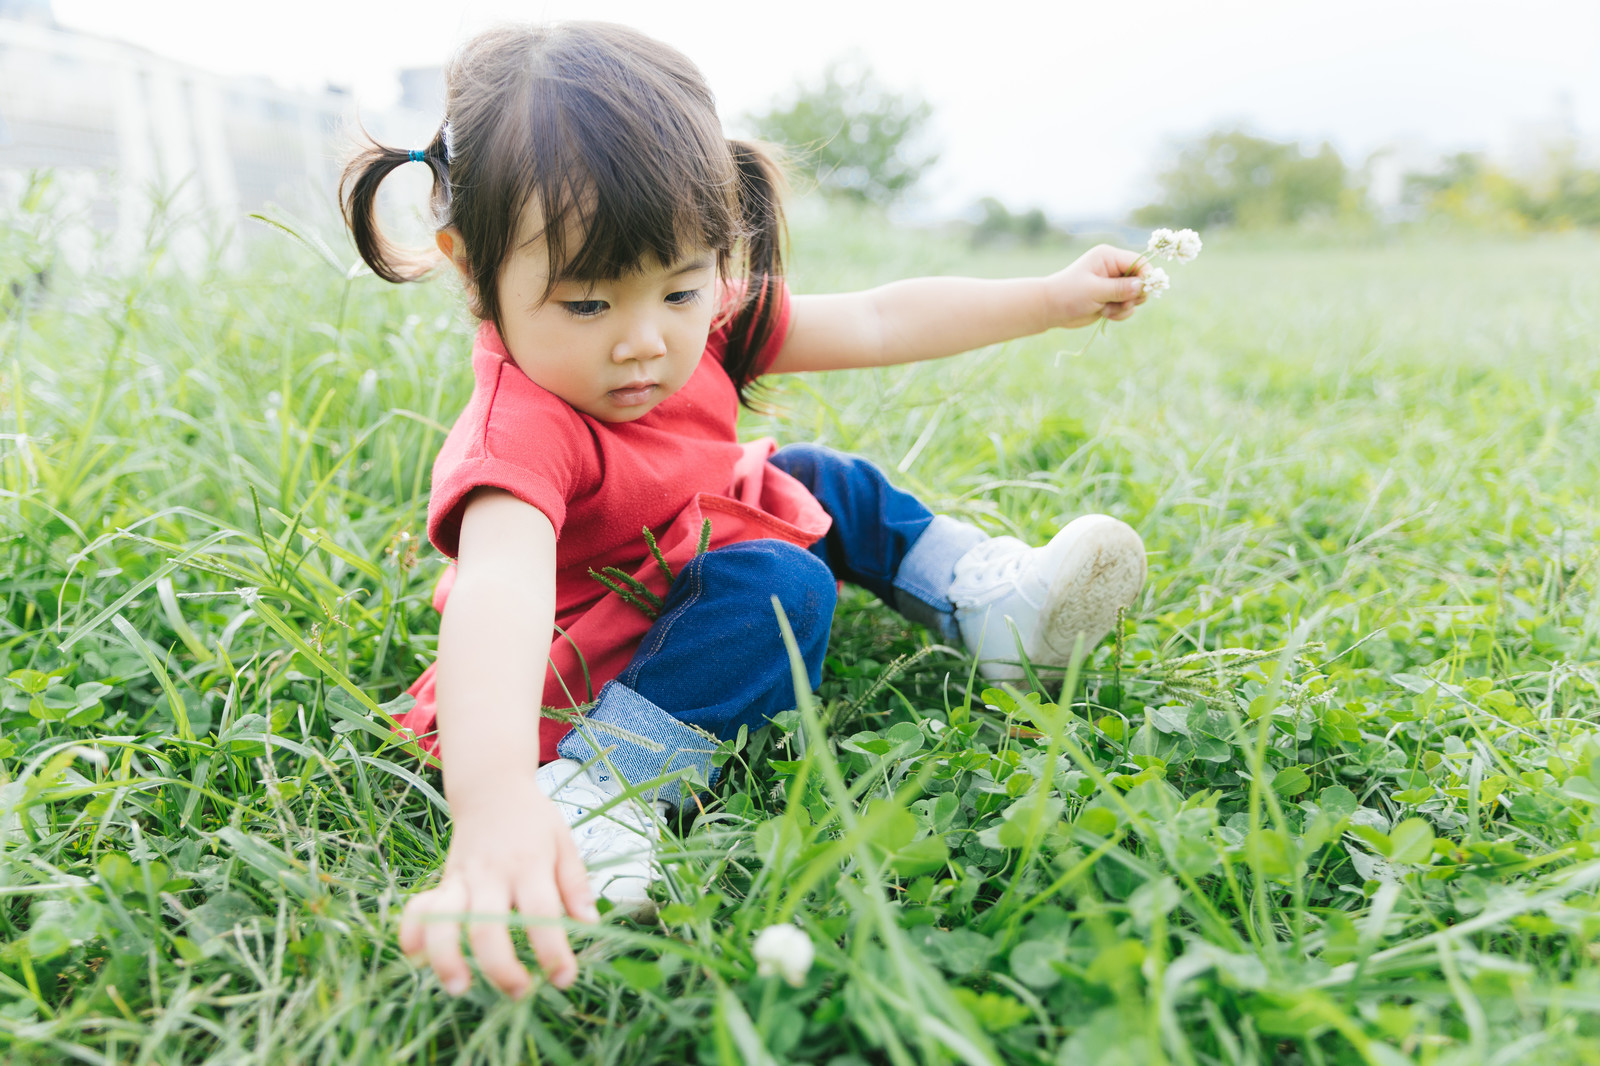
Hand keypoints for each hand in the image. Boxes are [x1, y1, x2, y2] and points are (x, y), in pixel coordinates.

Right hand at [399, 781, 597, 996]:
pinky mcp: (443, 883)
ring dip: (447, 956)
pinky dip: (413, 932)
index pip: (541, 912)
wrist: (491, 789)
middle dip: (500, 967)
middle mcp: (491, 874)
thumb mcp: (564, 842)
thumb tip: (589, 925)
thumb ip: (575, 884)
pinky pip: (420, 908)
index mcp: (528, 864)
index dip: (552, 951)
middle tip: (519, 993)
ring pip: (445, 920)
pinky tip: (415, 959)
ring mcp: (462, 878)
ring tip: (460, 987)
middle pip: (488, 925)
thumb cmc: (533, 821)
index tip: (564, 978)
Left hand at [1044, 244, 1151, 328]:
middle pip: (1141, 280)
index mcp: (1109, 257)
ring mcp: (1113, 283)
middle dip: (1134, 295)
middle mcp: (1113, 268)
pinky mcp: (1112, 298)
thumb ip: (1119, 288)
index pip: (1139, 262)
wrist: (1051, 309)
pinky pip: (1127, 306)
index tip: (1143, 292)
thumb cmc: (1068, 294)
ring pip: (1135, 296)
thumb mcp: (1094, 290)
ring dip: (1125, 307)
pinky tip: (1105, 314)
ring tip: (1107, 310)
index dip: (1145, 276)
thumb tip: (1142, 285)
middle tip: (1122, 303)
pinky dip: (1120, 313)